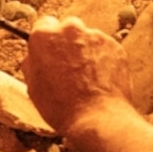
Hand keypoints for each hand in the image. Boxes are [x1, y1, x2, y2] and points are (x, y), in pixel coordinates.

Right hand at [28, 13, 152, 151]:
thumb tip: (36, 56)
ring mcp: (97, 37)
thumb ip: (34, 67)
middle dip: (70, 46)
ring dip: (89, 54)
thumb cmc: (63, 113)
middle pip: (67, 28)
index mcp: (45, 37)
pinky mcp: (118, 48)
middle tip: (71, 73)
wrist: (101, 123)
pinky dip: (106, 63)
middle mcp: (72, 29)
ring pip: (90, 39)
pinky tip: (105, 85)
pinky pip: (108, 50)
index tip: (53, 58)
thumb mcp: (35, 92)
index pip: (42, 27)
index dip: (48, 46)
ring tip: (90, 84)